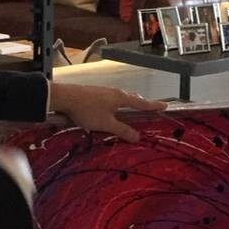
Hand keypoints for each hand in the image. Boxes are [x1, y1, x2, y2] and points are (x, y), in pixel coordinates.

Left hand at [49, 81, 166, 142]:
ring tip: (128, 113)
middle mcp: (113, 92)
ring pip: (119, 99)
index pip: (141, 103)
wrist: (64, 97)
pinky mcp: (93, 94)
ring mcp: (103, 91)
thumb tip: (137, 137)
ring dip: (125, 105)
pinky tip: (108, 111)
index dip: (153, 105)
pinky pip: (109, 100)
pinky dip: (114, 106)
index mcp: (120, 98)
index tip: (164, 105)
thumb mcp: (106, 124)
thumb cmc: (87, 110)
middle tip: (147, 109)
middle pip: (130, 99)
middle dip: (139, 104)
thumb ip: (122, 130)